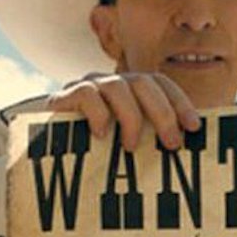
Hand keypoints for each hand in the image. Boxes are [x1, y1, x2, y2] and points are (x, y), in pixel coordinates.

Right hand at [47, 72, 201, 151]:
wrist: (41, 148)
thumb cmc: (89, 151)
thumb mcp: (122, 146)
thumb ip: (147, 143)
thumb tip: (182, 153)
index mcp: (129, 91)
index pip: (160, 84)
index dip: (180, 102)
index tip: (194, 127)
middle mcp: (111, 83)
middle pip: (144, 83)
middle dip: (163, 112)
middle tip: (171, 143)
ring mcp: (87, 86)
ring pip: (117, 87)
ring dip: (131, 117)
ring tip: (131, 146)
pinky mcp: (63, 97)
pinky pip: (86, 94)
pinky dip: (98, 113)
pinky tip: (101, 135)